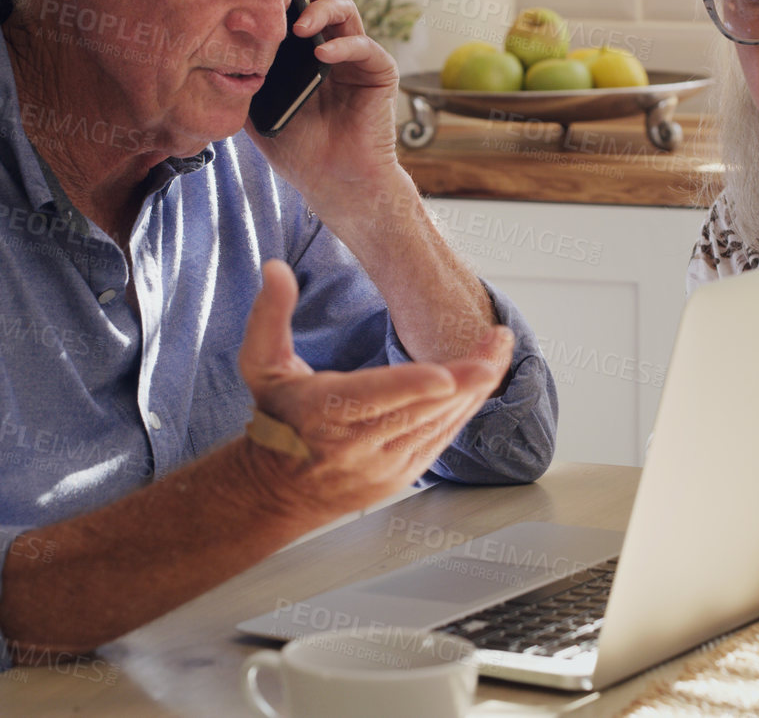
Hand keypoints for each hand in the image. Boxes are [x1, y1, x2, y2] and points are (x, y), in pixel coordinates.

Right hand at [237, 260, 511, 518]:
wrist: (275, 491)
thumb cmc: (275, 420)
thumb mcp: (260, 365)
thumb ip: (269, 314)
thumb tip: (277, 268)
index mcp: (323, 413)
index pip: (374, 397)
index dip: (413, 386)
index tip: (448, 375)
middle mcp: (357, 444)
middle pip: (423, 408)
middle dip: (469, 374)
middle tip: (498, 339)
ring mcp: (383, 465)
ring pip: (440, 424)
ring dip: (476, 388)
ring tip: (498, 351)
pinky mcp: (402, 476)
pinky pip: (442, 439)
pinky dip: (465, 410)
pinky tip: (482, 382)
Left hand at [247, 0, 403, 216]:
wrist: (333, 182)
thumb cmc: (297, 148)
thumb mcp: (257, 107)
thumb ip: (243, 75)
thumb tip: (210, 47)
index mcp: (304, 48)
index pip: (295, 1)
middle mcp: (333, 44)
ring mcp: (356, 56)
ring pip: (346, 9)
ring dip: (321, 9)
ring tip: (300, 26)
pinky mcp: (379, 72)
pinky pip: (364, 46)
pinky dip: (344, 45)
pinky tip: (323, 54)